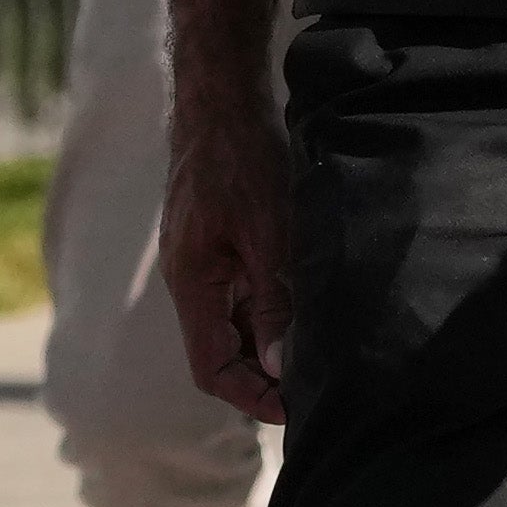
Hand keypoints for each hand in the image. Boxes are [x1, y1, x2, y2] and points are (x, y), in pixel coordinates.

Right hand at [160, 77, 294, 419]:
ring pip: (233, 325)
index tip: (294, 409)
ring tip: (314, 359)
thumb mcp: (268, 232)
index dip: (250, 397)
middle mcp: (191, 280)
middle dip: (261, 380)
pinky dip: (267, 314)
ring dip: (266, 347)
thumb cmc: (242, 157)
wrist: (221, 97)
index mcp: (193, 284)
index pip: (211, 368)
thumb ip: (271, 300)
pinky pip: (240, 295)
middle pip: (220, 352)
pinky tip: (303, 313)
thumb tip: (277, 367)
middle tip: (312, 391)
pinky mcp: (219, 243)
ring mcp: (203, 261)